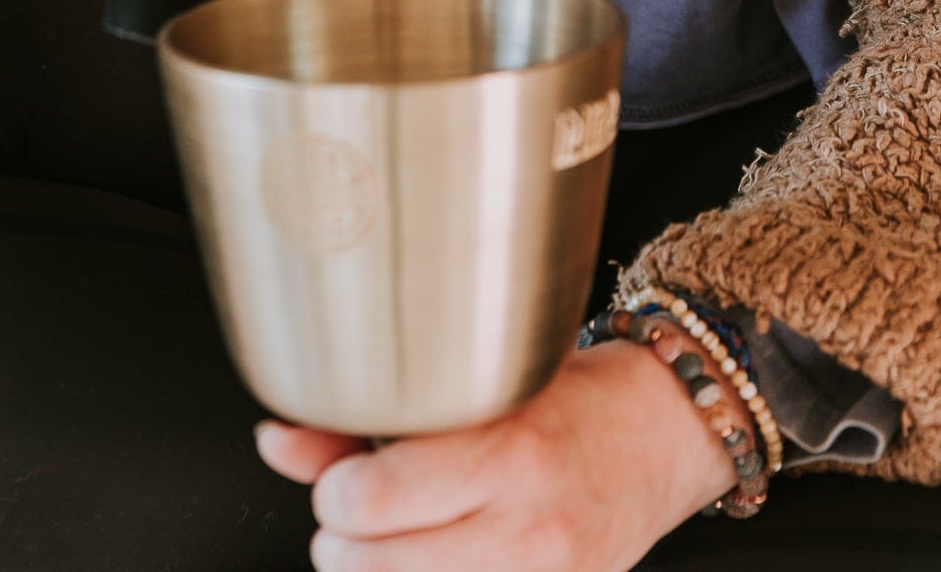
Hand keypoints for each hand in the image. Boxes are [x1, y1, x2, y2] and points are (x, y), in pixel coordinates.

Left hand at [255, 339, 742, 571]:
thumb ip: (369, 417)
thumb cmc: (571, 397)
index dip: (334, 493)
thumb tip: (276, 440)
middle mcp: (528, 527)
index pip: (372, 497)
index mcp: (508, 451)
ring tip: (394, 543)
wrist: (664, 433)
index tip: (345, 478)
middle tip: (361, 517)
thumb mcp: (481, 385)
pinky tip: (432, 561)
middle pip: (374, 565)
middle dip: (343, 543)